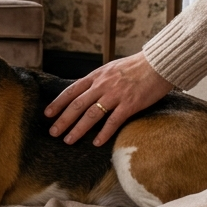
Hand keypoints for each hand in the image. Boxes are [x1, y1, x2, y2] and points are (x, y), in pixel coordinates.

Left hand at [44, 53, 173, 145]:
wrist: (158, 64)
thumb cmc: (135, 67)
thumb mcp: (111, 69)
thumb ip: (98, 80)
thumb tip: (86, 91)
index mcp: (96, 76)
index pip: (71, 90)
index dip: (58, 103)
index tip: (47, 114)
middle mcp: (102, 85)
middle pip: (77, 105)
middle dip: (63, 120)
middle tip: (53, 132)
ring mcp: (115, 95)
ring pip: (91, 114)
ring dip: (78, 129)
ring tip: (68, 140)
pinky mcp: (130, 104)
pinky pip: (113, 121)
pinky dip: (104, 133)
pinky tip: (96, 142)